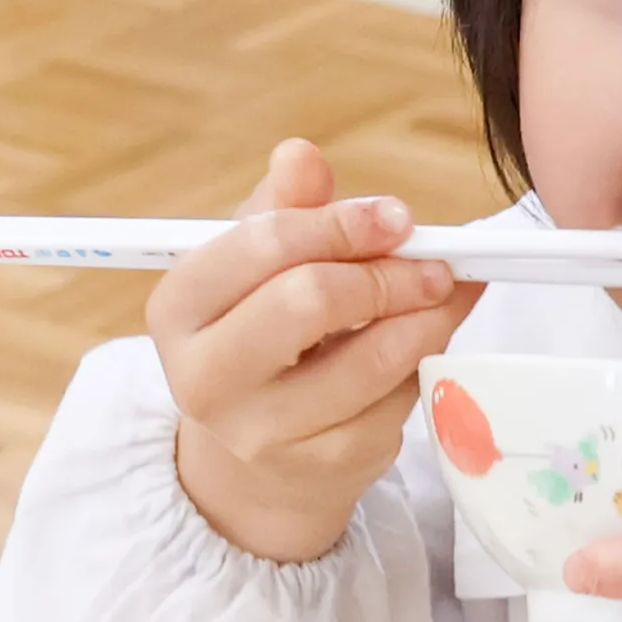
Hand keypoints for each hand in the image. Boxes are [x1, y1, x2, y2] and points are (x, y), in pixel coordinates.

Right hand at [152, 138, 478, 563]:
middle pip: (310, 299)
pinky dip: (423, 366)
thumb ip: (283, 208)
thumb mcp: (256, 266)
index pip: (264, 245)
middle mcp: (204, 376)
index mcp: (178, 307)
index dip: (341, 223)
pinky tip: (421, 346)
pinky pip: (397, 403)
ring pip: (371, 359)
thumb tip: (300, 154)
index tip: (396, 217)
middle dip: (387, 273)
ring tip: (444, 294)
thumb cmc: (260, 336)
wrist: (257, 462)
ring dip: (426, 318)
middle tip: (431, 262)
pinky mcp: (323, 467)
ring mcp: (263, 431)